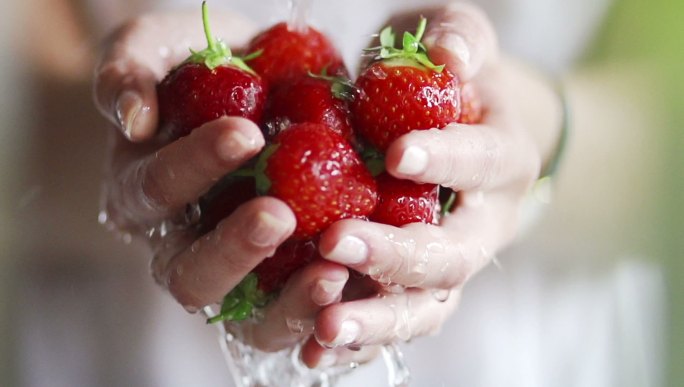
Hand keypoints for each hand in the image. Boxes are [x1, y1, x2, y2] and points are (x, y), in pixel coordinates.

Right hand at [92, 11, 351, 353]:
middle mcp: (183, 244)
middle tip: (278, 215)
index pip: (158, 189)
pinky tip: (360, 284)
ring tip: (331, 272)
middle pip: (192, 275)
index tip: (246, 134)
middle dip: (235, 248)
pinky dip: (328, 308)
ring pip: (248, 315)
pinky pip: (301, 312)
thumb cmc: (204, 64)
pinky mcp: (288, 281)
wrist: (263, 81)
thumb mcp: (157, 47)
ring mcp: (239, 271)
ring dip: (288, 301)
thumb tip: (134, 121)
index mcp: (143, 193)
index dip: (195, 165)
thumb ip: (130, 70)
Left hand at [301, 2, 563, 367]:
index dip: (446, 159)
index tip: (397, 153)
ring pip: (425, 308)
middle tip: (338, 242)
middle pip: (451, 256)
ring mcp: (448, 266)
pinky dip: (356, 342)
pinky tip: (312, 346)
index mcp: (502, 160)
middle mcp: (483, 225)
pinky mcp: (413, 291)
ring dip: (376, 320)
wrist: (457, 132)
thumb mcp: (457, 39)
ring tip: (325, 325)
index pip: (481, 163)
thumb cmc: (448, 82)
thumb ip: (459, 37)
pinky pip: (391, 324)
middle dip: (396, 253)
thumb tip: (448, 54)